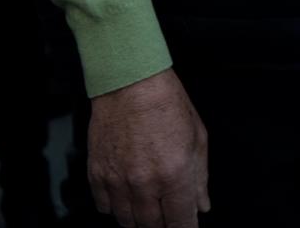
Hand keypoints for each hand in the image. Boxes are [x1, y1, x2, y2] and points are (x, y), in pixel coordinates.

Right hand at [87, 69, 209, 227]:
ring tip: (149, 206)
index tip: (187, 227)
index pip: (180, 220)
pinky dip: (116, 208)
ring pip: (127, 221)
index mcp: (174, 173)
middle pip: (152, 225)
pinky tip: (127, 197)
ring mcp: (118, 180)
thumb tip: (202, 205)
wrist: (131, 84)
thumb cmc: (166, 104)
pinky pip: (104, 207)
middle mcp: (145, 182)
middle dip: (163, 225)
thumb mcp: (197, 138)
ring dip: (140, 219)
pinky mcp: (97, 175)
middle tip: (168, 215)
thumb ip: (199, 178)